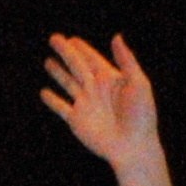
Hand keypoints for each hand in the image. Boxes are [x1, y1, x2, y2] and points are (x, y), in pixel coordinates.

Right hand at [42, 33, 158, 165]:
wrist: (133, 148)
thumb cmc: (141, 117)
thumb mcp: (138, 84)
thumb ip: (126, 60)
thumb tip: (116, 36)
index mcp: (110, 80)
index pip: (92, 59)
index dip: (82, 48)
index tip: (72, 39)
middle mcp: (96, 90)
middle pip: (76, 66)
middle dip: (65, 52)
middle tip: (53, 38)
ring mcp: (86, 105)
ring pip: (67, 84)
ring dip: (58, 73)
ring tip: (47, 62)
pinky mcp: (77, 121)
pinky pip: (61, 108)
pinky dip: (52, 100)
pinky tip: (44, 93)